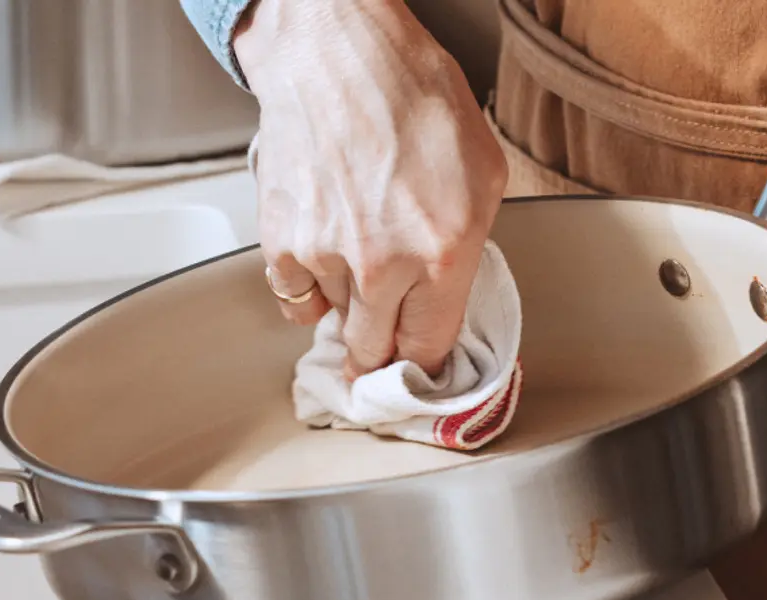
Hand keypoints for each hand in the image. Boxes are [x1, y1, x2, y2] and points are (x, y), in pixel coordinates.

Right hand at [232, 0, 507, 377]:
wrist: (339, 55)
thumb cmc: (413, 98)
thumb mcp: (484, 176)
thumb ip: (471, 247)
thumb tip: (451, 295)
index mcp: (444, 254)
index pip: (429, 349)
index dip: (424, 368)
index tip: (420, 377)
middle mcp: (382, 266)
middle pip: (377, 352)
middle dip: (384, 356)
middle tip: (385, 353)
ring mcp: (327, 258)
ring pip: (338, 322)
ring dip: (351, 309)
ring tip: (362, 267)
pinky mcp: (281, 243)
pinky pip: (295, 300)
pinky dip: (310, 293)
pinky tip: (327, 267)